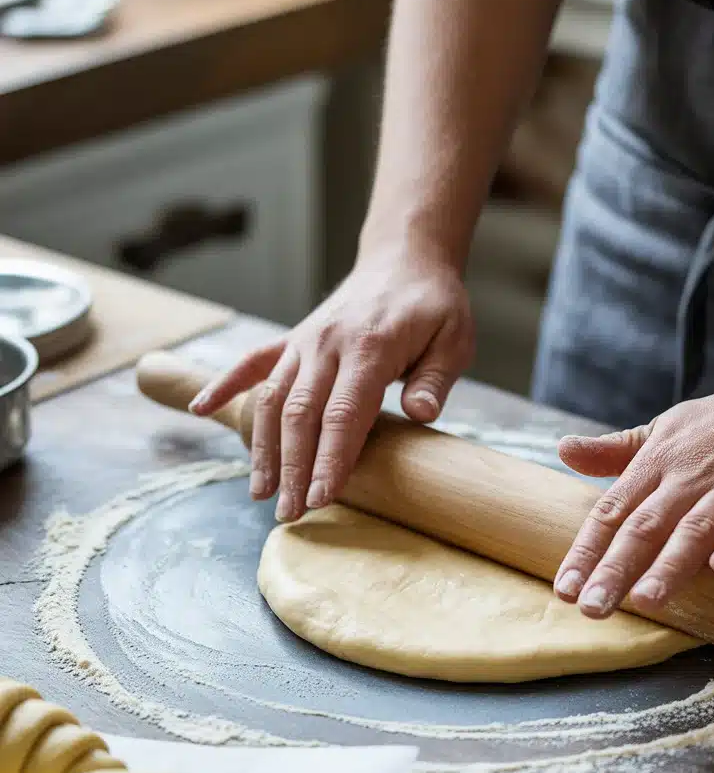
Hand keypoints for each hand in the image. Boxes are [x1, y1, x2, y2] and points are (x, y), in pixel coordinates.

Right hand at [189, 243, 473, 520]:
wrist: (405, 258)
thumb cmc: (433, 306)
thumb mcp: (455, 339)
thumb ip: (436, 379)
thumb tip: (422, 415)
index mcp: (369, 347)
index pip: (344, 414)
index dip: (330, 459)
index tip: (320, 498)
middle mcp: (328, 344)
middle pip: (300, 414)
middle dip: (292, 468)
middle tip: (290, 514)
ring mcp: (305, 340)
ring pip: (272, 397)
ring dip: (262, 447)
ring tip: (260, 492)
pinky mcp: (293, 338)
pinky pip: (252, 361)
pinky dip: (225, 384)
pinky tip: (200, 409)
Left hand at [552, 374, 713, 617]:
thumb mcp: (662, 430)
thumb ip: (614, 451)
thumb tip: (563, 450)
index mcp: (656, 465)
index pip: (611, 512)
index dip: (586, 552)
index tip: (563, 589)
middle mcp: (688, 478)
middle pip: (645, 527)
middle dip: (616, 569)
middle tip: (591, 608)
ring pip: (696, 529)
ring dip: (670, 565)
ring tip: (645, 600)